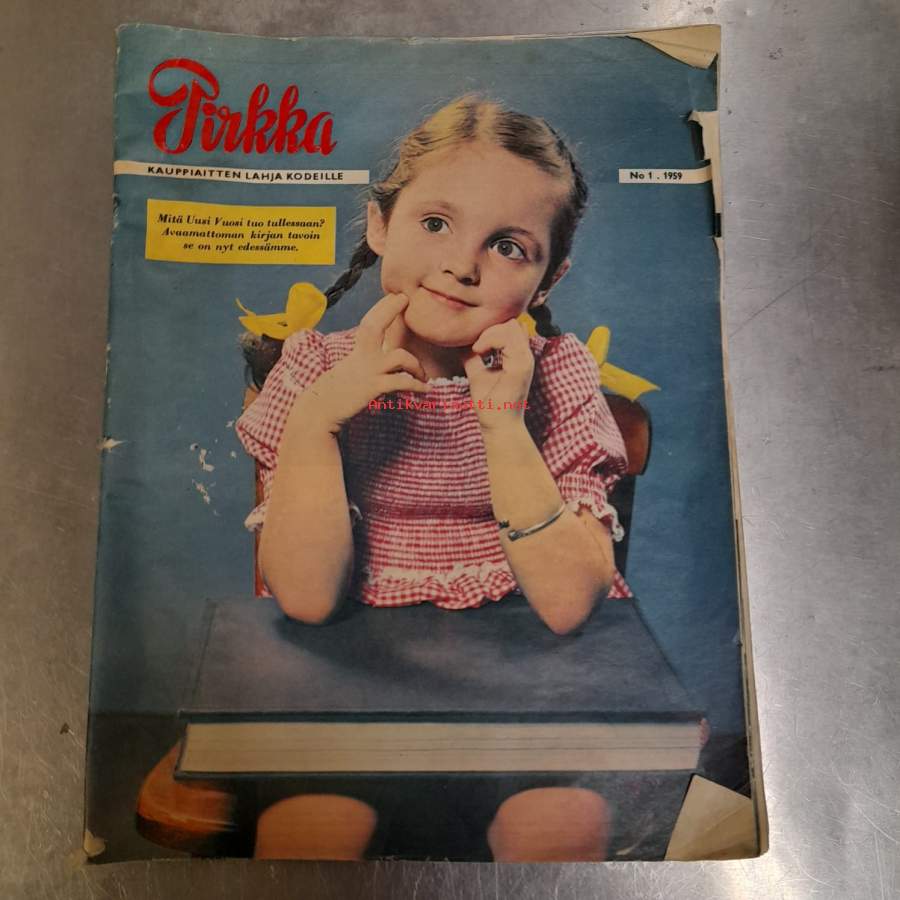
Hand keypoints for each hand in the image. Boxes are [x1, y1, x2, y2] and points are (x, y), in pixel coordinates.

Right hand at [299, 292, 431, 433]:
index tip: (396, 296)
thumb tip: (387, 362)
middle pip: (375, 325)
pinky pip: (401, 382)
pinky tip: (425, 390)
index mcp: (357, 351)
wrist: (320, 411)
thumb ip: (366, 361)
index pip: (369, 322)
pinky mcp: (373, 387)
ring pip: (400, 357)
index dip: (382, 308)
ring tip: (423, 377)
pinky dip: (416, 386)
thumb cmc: (335, 392)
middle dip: (389, 309)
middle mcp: (362, 356)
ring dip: (416, 366)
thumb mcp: (350, 370)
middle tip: (405, 299)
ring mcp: (368, 371)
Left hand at [461, 318, 533, 433]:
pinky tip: (480, 352)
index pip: (510, 327)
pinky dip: (491, 340)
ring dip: (490, 334)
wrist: (497, 425)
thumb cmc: (491, 404)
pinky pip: (509, 339)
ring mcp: (525, 360)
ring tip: (478, 350)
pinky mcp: (521, 367)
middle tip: (476, 347)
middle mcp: (525, 356)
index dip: (491, 330)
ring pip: (511, 326)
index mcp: (517, 357)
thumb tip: (462, 345)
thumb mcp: (478, 374)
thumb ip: (473, 359)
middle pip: (512, 323)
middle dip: (490, 328)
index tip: (477, 348)